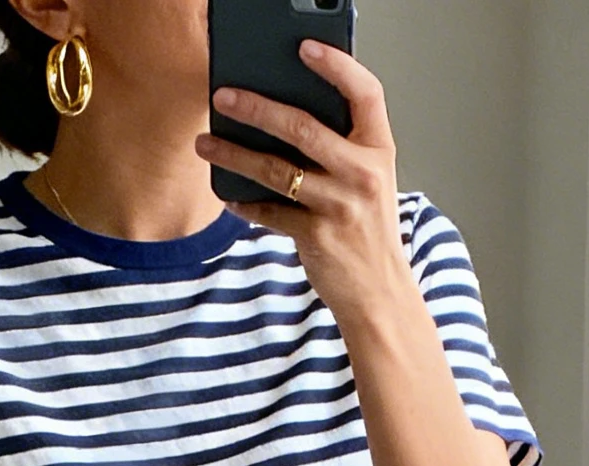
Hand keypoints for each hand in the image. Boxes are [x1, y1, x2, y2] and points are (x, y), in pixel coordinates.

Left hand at [197, 45, 412, 331]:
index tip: (305, 47)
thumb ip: (341, 149)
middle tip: (224, 97)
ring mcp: (340, 206)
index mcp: (379, 150)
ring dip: (235, 154)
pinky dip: (246, 203)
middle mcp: (363, 174)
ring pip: (276, 169)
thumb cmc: (369, 231)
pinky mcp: (317, 237)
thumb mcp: (370, 182)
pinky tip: (228, 194)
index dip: (337, 66)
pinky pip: (270, 212)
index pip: (365, 93)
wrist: (381, 294)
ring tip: (207, 143)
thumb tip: (282, 118)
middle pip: (303, 127)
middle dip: (257, 108)